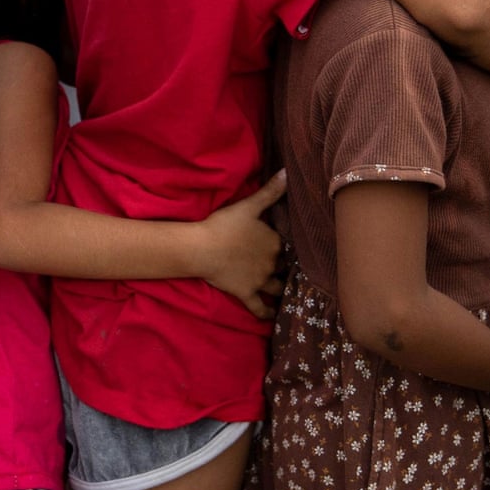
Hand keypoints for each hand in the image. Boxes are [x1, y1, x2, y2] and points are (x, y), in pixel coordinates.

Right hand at [197, 170, 286, 320]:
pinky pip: (260, 307)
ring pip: (277, 287)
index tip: (278, 245)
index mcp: (275, 243)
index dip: (280, 245)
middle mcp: (272, 263)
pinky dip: (267, 313)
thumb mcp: (248, 205)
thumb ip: (270, 191)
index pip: (283, 245)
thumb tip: (287, 172)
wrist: (203, 248)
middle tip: (281, 265)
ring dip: (282, 288)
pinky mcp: (246, 294)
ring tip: (286, 290)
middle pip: (282, 266)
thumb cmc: (224, 224)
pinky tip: (273, 316)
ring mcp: (260, 281)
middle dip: (282, 265)